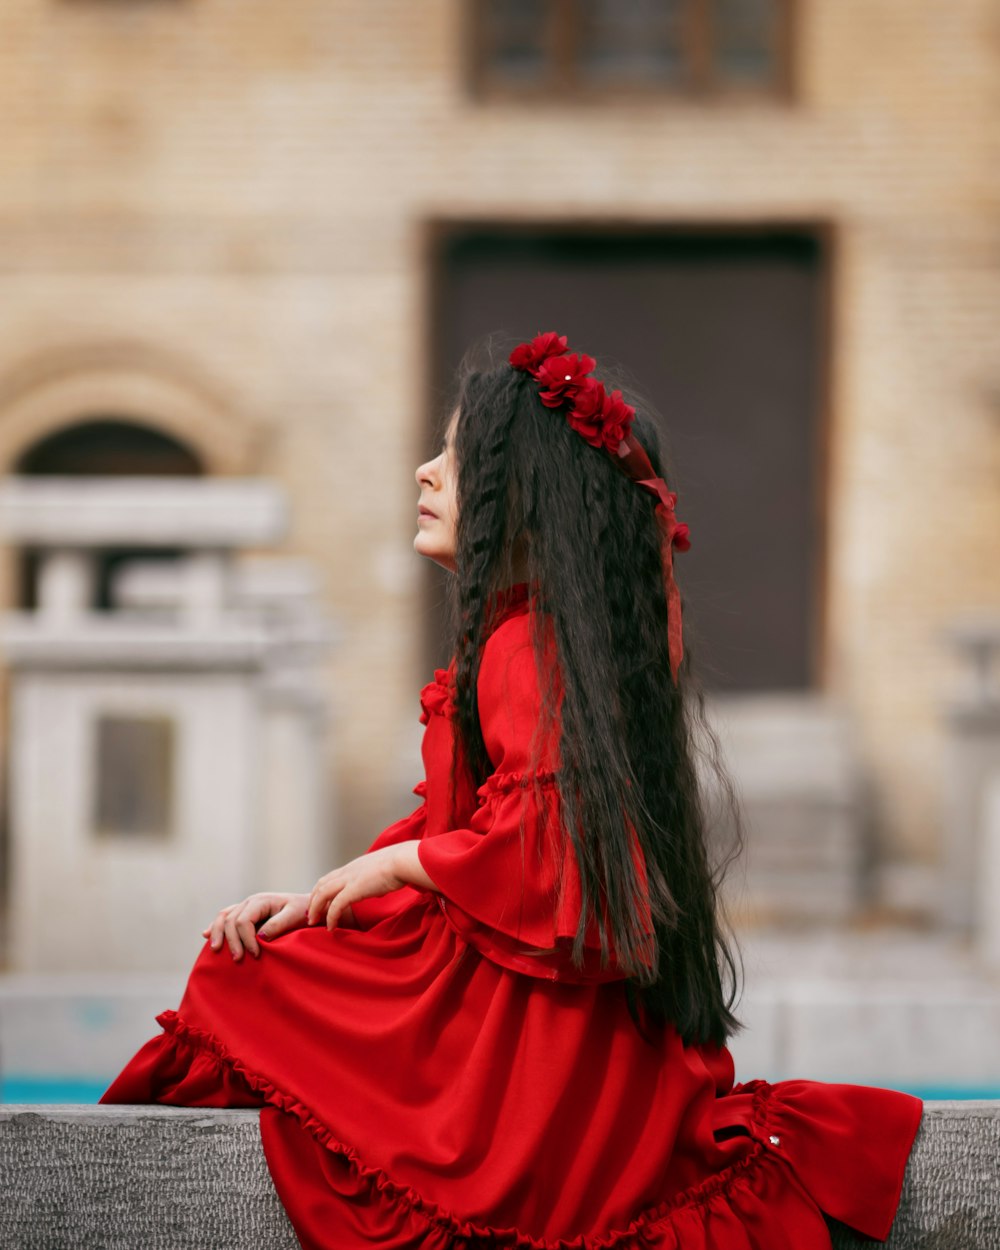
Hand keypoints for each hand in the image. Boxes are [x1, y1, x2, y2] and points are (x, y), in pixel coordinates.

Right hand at [201, 891, 346, 961]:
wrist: (308, 906)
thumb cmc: (303, 912)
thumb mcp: (294, 916)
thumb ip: (278, 925)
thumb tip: (260, 936)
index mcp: (261, 901)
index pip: (243, 920)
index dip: (246, 939)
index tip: (256, 955)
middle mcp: (249, 902)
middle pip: (230, 920)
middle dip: (232, 941)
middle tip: (239, 960)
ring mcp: (245, 907)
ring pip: (223, 917)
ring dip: (217, 933)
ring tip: (216, 950)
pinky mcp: (244, 914)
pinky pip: (224, 917)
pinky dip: (215, 926)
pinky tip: (206, 935)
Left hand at [306, 845, 406, 930]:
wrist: (402, 861)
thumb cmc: (398, 865)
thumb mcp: (382, 871)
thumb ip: (376, 879)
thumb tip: (378, 889)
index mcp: (354, 867)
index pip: (330, 878)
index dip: (321, 890)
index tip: (318, 903)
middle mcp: (347, 871)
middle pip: (321, 885)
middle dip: (313, 900)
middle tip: (311, 915)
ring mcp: (349, 879)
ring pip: (322, 893)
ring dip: (316, 909)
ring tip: (313, 922)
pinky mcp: (354, 889)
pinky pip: (335, 905)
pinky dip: (330, 917)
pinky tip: (331, 927)